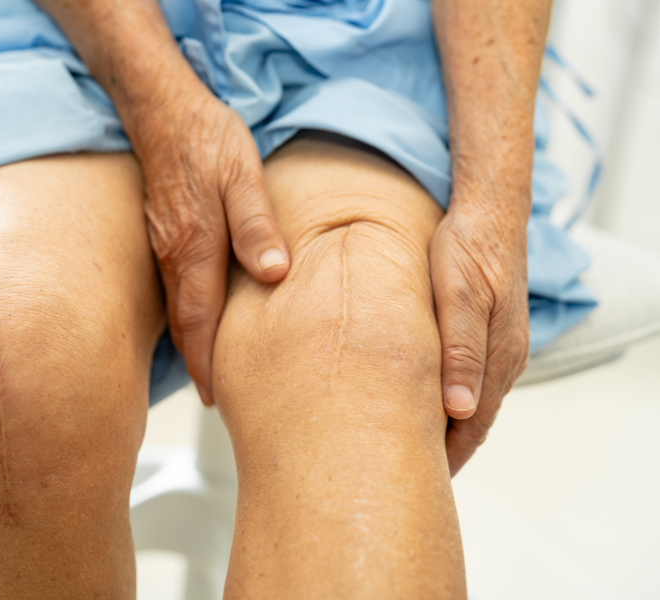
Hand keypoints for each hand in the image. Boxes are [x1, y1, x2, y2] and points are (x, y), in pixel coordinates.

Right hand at [129, 90, 289, 404]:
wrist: (162, 108)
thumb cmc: (207, 139)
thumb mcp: (244, 175)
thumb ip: (257, 225)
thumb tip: (274, 273)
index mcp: (196, 247)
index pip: (200, 320)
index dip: (207, 362)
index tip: (214, 396)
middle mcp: (174, 255)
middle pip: (185, 324)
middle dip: (198, 364)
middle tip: (213, 398)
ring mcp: (164, 245)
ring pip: (177, 308)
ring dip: (191, 342)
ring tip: (207, 371)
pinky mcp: (163, 233)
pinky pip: (173, 286)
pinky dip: (185, 314)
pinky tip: (196, 319)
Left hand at [429, 197, 529, 475]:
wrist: (487, 209)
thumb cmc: (467, 248)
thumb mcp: (460, 297)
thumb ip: (460, 352)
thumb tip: (460, 410)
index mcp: (497, 356)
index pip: (474, 426)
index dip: (447, 457)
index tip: (419, 481)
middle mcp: (503, 357)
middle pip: (473, 420)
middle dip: (444, 450)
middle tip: (405, 472)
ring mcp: (497, 344)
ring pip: (470, 400)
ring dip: (445, 425)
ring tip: (408, 446)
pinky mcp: (485, 330)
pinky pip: (467, 377)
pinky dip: (447, 397)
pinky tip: (423, 400)